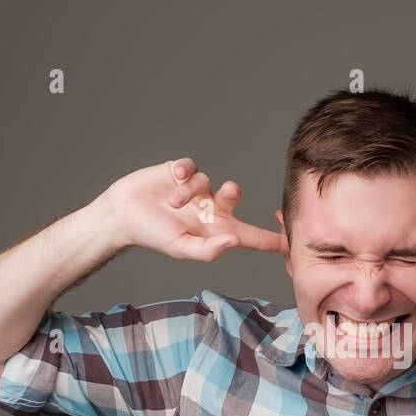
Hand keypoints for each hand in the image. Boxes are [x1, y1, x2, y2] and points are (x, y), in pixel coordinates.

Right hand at [104, 158, 286, 260]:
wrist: (121, 214)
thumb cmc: (151, 235)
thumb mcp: (180, 248)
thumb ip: (207, 249)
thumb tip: (232, 242)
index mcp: (214, 230)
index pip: (251, 237)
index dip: (272, 239)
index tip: (294, 241)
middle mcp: (208, 209)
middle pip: (234, 198)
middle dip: (232, 193)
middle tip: (226, 193)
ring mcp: (195, 190)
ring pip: (207, 181)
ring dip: (191, 191)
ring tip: (172, 202)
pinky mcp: (180, 172)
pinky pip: (192, 166)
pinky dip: (184, 172)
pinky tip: (173, 178)